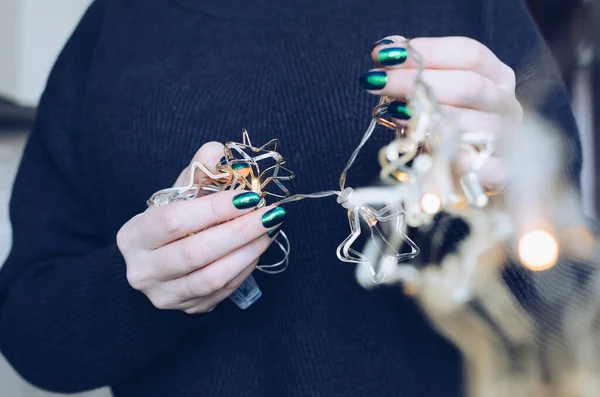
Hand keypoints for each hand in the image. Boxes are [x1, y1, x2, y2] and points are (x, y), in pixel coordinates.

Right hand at [117, 142, 285, 313]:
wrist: (157, 263)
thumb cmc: (169, 223)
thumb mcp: (176, 195)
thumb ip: (197, 172)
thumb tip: (218, 151)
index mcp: (134, 236)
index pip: (174, 220)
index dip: (214, 208)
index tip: (248, 196)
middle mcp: (143, 270)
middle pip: (195, 252)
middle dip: (239, 231)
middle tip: (270, 213)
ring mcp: (164, 295)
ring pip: (212, 277)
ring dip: (248, 251)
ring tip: (269, 229)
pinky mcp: (187, 309)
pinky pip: (223, 290)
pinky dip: (245, 267)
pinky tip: (258, 247)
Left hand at [362, 36, 523, 187]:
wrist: (458, 175)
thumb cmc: (442, 129)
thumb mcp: (430, 95)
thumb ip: (415, 70)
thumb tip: (387, 48)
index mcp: (497, 77)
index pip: (469, 54)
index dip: (427, 51)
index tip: (384, 55)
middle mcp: (506, 105)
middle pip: (468, 85)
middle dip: (416, 81)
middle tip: (376, 82)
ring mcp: (506, 140)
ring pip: (472, 123)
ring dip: (429, 118)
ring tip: (392, 112)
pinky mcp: (500, 174)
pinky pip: (488, 168)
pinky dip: (458, 162)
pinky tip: (427, 155)